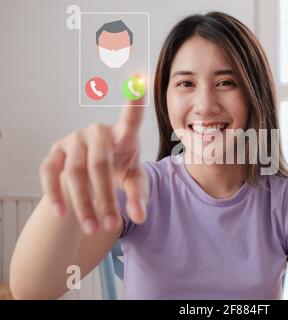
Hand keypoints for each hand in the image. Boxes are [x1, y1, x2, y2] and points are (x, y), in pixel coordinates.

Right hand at [39, 97, 147, 234]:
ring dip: (83, 203)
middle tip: (110, 224)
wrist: (94, 174)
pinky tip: (62, 214)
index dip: (135, 101)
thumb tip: (139, 217)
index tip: (140, 79)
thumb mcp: (135, 182)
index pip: (131, 118)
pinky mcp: (55, 152)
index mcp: (123, 135)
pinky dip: (55, 194)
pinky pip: (50, 173)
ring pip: (75, 172)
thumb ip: (140, 197)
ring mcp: (73, 140)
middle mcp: (97, 132)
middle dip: (104, 197)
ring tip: (94, 229)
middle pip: (99, 165)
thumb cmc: (120, 170)